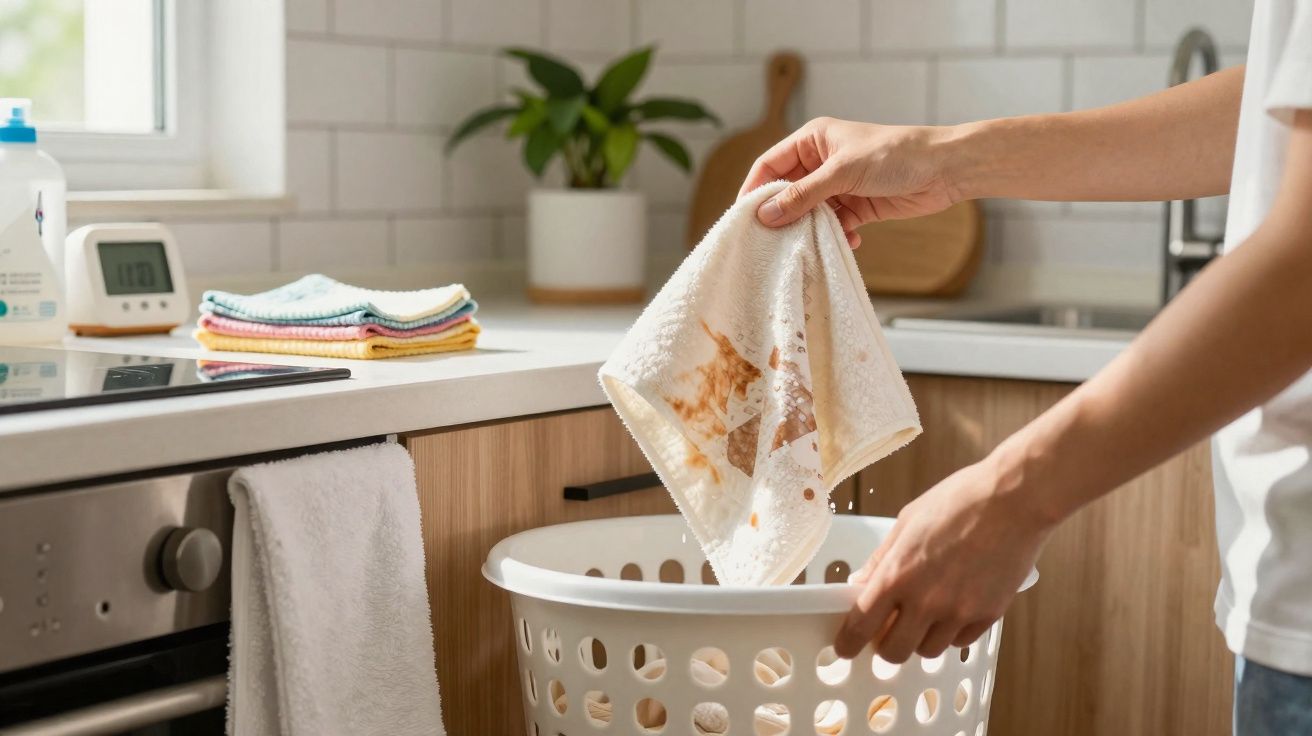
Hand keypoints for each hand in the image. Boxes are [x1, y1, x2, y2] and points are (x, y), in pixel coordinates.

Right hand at [738, 117, 960, 246]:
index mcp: (813, 140)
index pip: (770, 165)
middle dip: (782, 215)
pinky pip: (835, 225)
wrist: (944, 169)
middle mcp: (822, 162)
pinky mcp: (857, 206)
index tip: (744, 217)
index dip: (755, 189)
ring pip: (810, 213)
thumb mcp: (843, 172)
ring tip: (807, 246)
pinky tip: (849, 242)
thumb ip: (803, 195)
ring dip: (810, 229)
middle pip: (787, 191)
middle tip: (770, 240)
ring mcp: (839, 186)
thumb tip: (766, 215)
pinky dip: (837, 236)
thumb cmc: (895, 155)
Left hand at [834, 459, 1053, 661]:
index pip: (862, 624)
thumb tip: (861, 582)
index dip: (848, 643)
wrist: (1015, 498)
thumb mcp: (908, 520)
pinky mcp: (988, 614)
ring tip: (925, 614)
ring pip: (928, 651)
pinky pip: (960, 641)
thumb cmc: (960, 499)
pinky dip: (951, 632)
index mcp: (898, 573)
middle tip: (888, 630)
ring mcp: (959, 611)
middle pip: (894, 652)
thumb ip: (882, 558)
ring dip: (920, 638)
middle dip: (885, 645)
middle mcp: (926, 600)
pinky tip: (953, 609)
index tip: (845, 647)